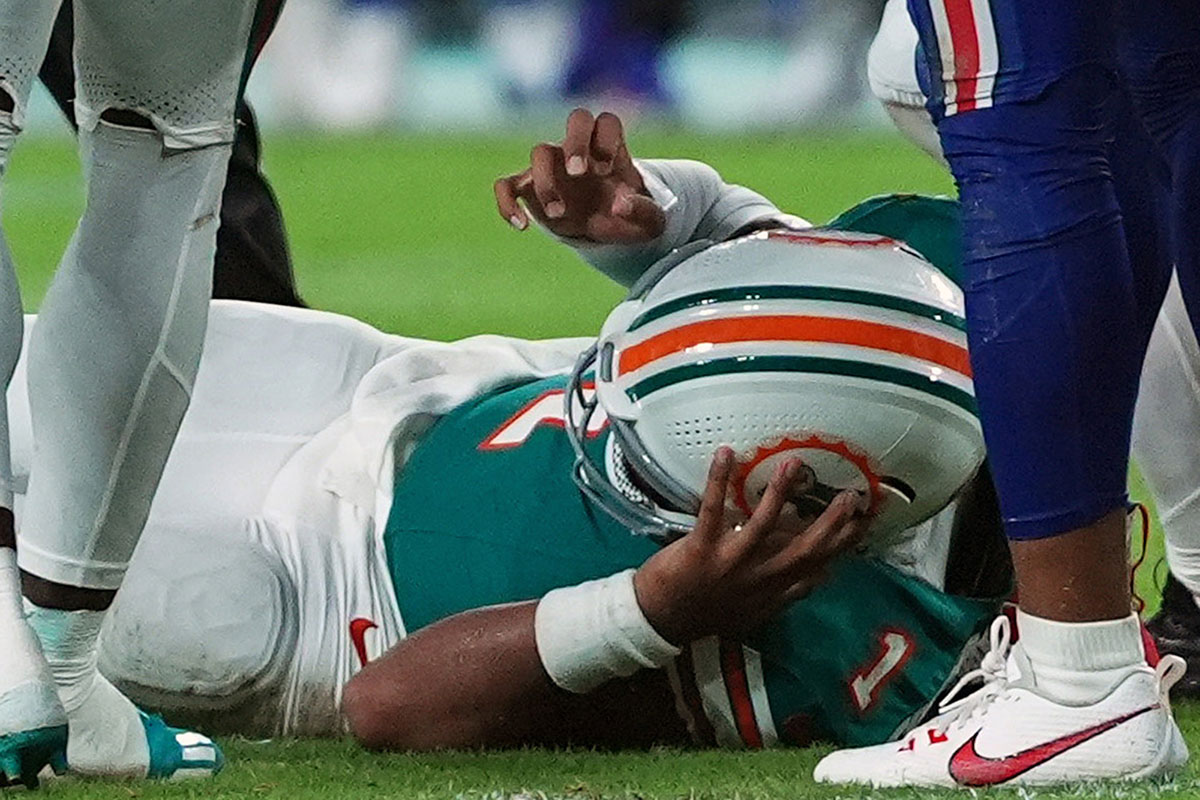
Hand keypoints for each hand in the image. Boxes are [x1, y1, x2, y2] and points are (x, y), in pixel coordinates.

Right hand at [494, 108, 665, 243]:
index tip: (608, 169)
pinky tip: (521, 226)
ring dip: (547, 183)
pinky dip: (507, 204)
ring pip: (540, 152)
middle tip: (579, 173)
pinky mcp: (529, 188)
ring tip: (559, 214)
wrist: (608, 229)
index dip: (606, 140)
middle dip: (576, 143)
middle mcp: (581, 149)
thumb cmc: (630, 216)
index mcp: (611, 149)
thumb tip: (620, 204)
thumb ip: (642, 211)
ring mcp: (553, 166)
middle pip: (576, 120)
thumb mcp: (649, 223)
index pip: (607, 122)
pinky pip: (506, 185)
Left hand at [633, 447, 868, 644]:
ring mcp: (731, 562)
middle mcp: (758, 577)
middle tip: (851, 494)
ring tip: (794, 463)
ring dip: (781, 492)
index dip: (845, 543)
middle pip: (804, 548)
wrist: (662, 622)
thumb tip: (822, 578)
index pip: (818, 565)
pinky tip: (726, 454)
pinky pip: (712, 509)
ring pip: (763, 524)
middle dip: (831, 521)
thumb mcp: (755, 611)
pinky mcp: (701, 548)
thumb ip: (787, 594)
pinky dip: (718, 480)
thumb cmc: (708, 611)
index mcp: (773, 589)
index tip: (867, 521)